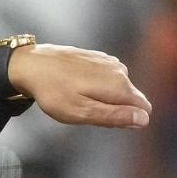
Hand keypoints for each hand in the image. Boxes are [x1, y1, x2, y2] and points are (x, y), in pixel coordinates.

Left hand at [8, 43, 151, 128]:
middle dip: (112, 109)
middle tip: (82, 110)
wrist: (32, 64)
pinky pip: (106, 78)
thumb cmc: (54, 92)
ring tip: (76, 97)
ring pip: (117, 89)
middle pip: (129, 100)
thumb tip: (144, 119)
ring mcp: (110, 62)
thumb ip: (115, 117)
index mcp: (120, 86)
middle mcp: (121, 71)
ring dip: (102, 98)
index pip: (143, 108)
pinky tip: (75, 86)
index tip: (100, 119)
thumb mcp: (82, 112)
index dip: (126, 120)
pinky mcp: (99, 57)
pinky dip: (94, 86)